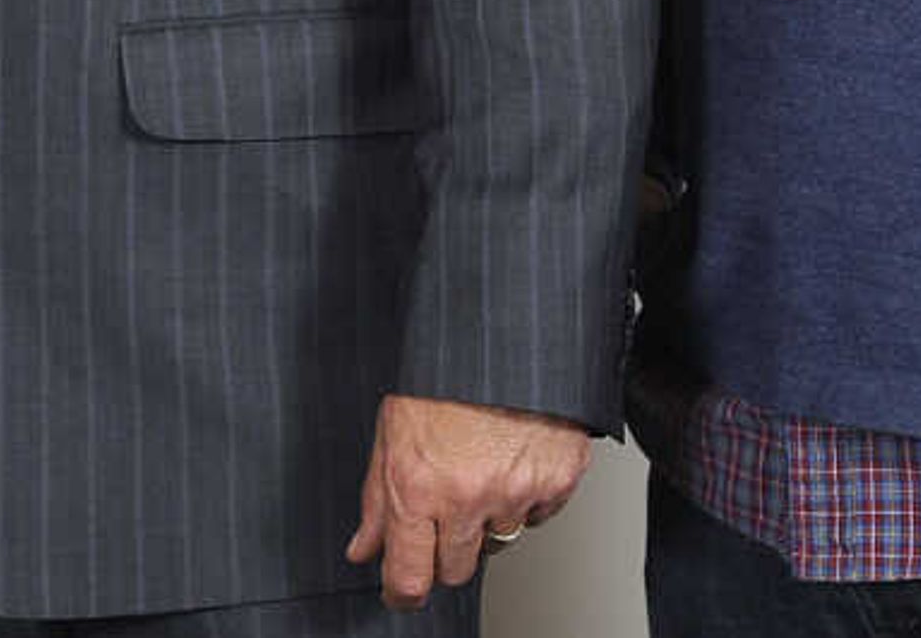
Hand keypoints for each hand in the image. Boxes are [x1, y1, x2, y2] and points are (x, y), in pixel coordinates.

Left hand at [343, 393, 589, 608]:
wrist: (504, 329)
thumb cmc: (443, 371)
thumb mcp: (393, 427)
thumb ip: (377, 497)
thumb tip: (363, 548)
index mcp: (418, 484)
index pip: (410, 576)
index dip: (403, 591)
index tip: (402, 589)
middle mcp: (467, 496)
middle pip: (456, 570)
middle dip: (445, 550)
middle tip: (444, 507)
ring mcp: (516, 491)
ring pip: (498, 543)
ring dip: (486, 520)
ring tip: (480, 466)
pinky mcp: (557, 481)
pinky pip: (538, 516)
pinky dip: (526, 497)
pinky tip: (512, 457)